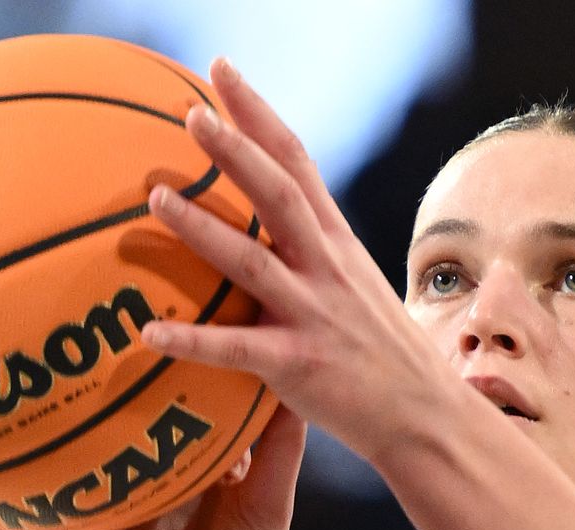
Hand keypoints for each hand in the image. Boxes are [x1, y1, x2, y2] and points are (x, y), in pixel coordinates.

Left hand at [142, 58, 454, 464]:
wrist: (425, 414)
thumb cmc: (383, 351)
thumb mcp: (355, 283)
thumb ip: (314, 248)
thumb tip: (266, 220)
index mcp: (336, 242)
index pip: (296, 161)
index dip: (257, 113)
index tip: (220, 71)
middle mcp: (326, 268)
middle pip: (278, 195)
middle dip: (234, 151)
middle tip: (189, 113)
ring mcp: (313, 315)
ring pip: (251, 262)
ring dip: (202, 227)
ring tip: (156, 197)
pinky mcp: (298, 366)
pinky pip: (236, 350)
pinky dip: (192, 340)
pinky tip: (149, 332)